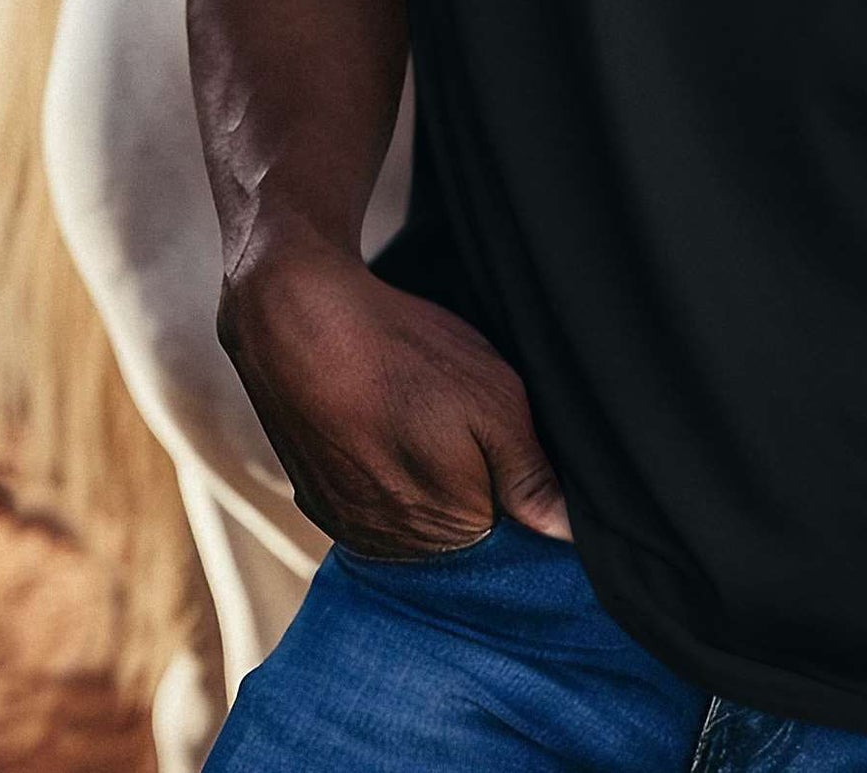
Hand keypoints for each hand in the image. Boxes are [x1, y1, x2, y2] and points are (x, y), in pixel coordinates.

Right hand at [218, 238, 570, 558]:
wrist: (295, 319)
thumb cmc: (403, 353)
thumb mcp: (494, 397)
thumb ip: (532, 475)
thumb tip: (570, 536)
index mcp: (452, 528)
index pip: (510, 531)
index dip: (515, 479)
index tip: (504, 435)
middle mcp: (398, 547)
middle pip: (460, 528)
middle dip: (472, 482)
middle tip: (456, 415)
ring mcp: (350, 528)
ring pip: (413, 516)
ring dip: (423, 480)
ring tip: (415, 415)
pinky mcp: (318, 503)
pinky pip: (370, 505)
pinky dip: (381, 473)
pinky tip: (382, 424)